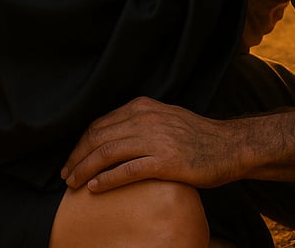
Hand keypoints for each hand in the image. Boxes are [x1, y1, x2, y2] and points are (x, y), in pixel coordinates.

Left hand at [61, 97, 239, 192]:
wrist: (229, 146)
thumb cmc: (197, 136)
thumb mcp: (165, 117)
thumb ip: (140, 121)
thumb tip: (112, 135)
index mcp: (143, 107)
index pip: (100, 123)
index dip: (81, 143)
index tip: (72, 159)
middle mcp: (147, 118)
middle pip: (99, 137)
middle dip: (77, 157)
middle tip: (66, 175)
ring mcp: (156, 139)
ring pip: (107, 153)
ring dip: (85, 169)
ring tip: (73, 184)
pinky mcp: (166, 161)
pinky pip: (127, 170)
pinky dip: (106, 179)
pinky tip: (95, 188)